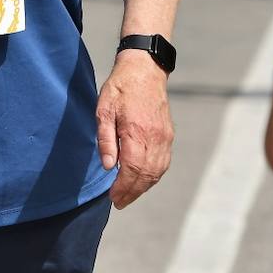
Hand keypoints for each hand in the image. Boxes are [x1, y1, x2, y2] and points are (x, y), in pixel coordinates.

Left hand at [96, 49, 173, 208]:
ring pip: (157, 171)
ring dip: (143, 187)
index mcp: (137, 132)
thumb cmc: (120, 88)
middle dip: (132, 192)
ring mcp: (164, 137)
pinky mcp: (168, 135)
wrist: (145, 69)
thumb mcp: (103, 110)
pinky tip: (143, 180)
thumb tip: (107, 166)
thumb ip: (105, 139)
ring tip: (129, 195)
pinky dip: (153, 176)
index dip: (123, 187)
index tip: (113, 198)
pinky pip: (163, 163)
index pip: (132, 169)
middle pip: (146, 175)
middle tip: (119, 202)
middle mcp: (155, 138)